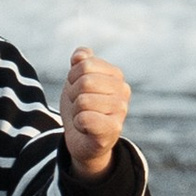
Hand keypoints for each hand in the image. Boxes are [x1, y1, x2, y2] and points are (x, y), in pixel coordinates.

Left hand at [63, 48, 130, 175]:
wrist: (83, 140)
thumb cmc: (81, 107)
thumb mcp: (76, 81)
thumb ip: (79, 63)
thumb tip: (80, 55)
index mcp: (115, 74)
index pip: (84, 64)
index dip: (72, 77)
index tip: (77, 89)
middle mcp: (123, 90)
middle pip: (84, 82)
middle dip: (73, 95)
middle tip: (79, 105)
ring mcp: (121, 110)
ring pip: (83, 101)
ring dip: (75, 111)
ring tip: (83, 116)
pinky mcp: (114, 129)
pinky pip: (85, 119)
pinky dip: (78, 123)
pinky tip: (85, 128)